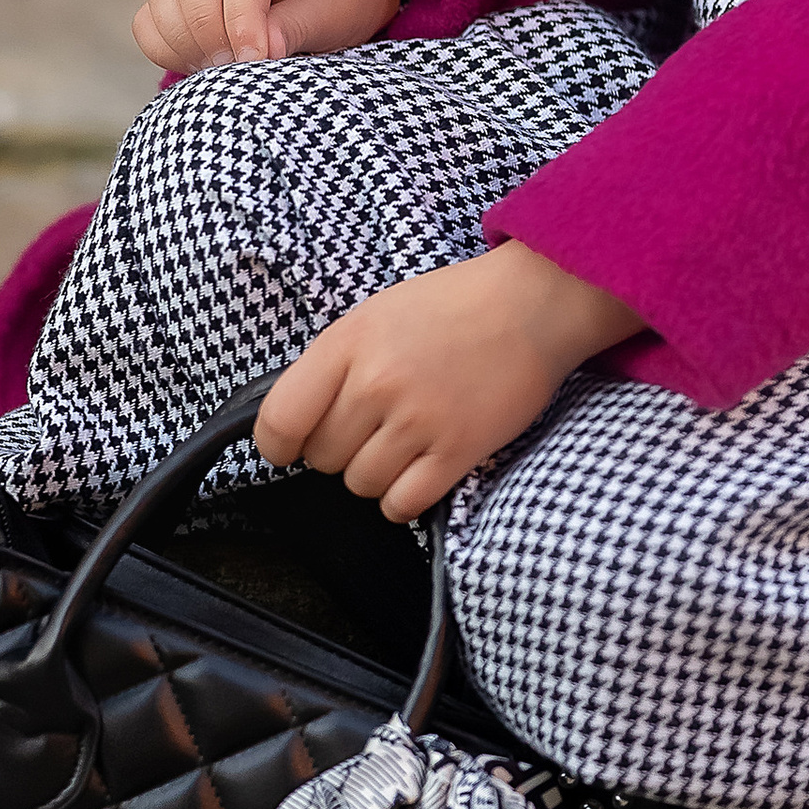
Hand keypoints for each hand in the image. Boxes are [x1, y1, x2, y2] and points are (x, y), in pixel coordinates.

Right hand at [132, 0, 401, 72]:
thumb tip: (252, 54)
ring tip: (224, 70)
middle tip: (235, 70)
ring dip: (184, 38)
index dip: (242, 19)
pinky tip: (202, 64)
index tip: (254, 60)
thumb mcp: (338, 11)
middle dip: (208, 28)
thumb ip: (295, 28)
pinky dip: (165, 45)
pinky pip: (149, 14)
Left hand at [253, 243, 645, 520]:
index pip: (280, 419)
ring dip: (375, 474)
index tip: (289, 449)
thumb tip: (299, 421)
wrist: (531, 304)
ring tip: (402, 443)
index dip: (277, 445)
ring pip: (361, 485)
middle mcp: (377, 383)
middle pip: (323, 458)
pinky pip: (403, 504)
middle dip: (340, 450)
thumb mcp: (375, 315)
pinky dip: (403, 499)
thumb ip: (334, 364)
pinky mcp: (457, 451)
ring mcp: (418, 420)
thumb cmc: (451, 307)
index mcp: (348, 344)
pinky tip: (418, 473)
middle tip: (372, 427)